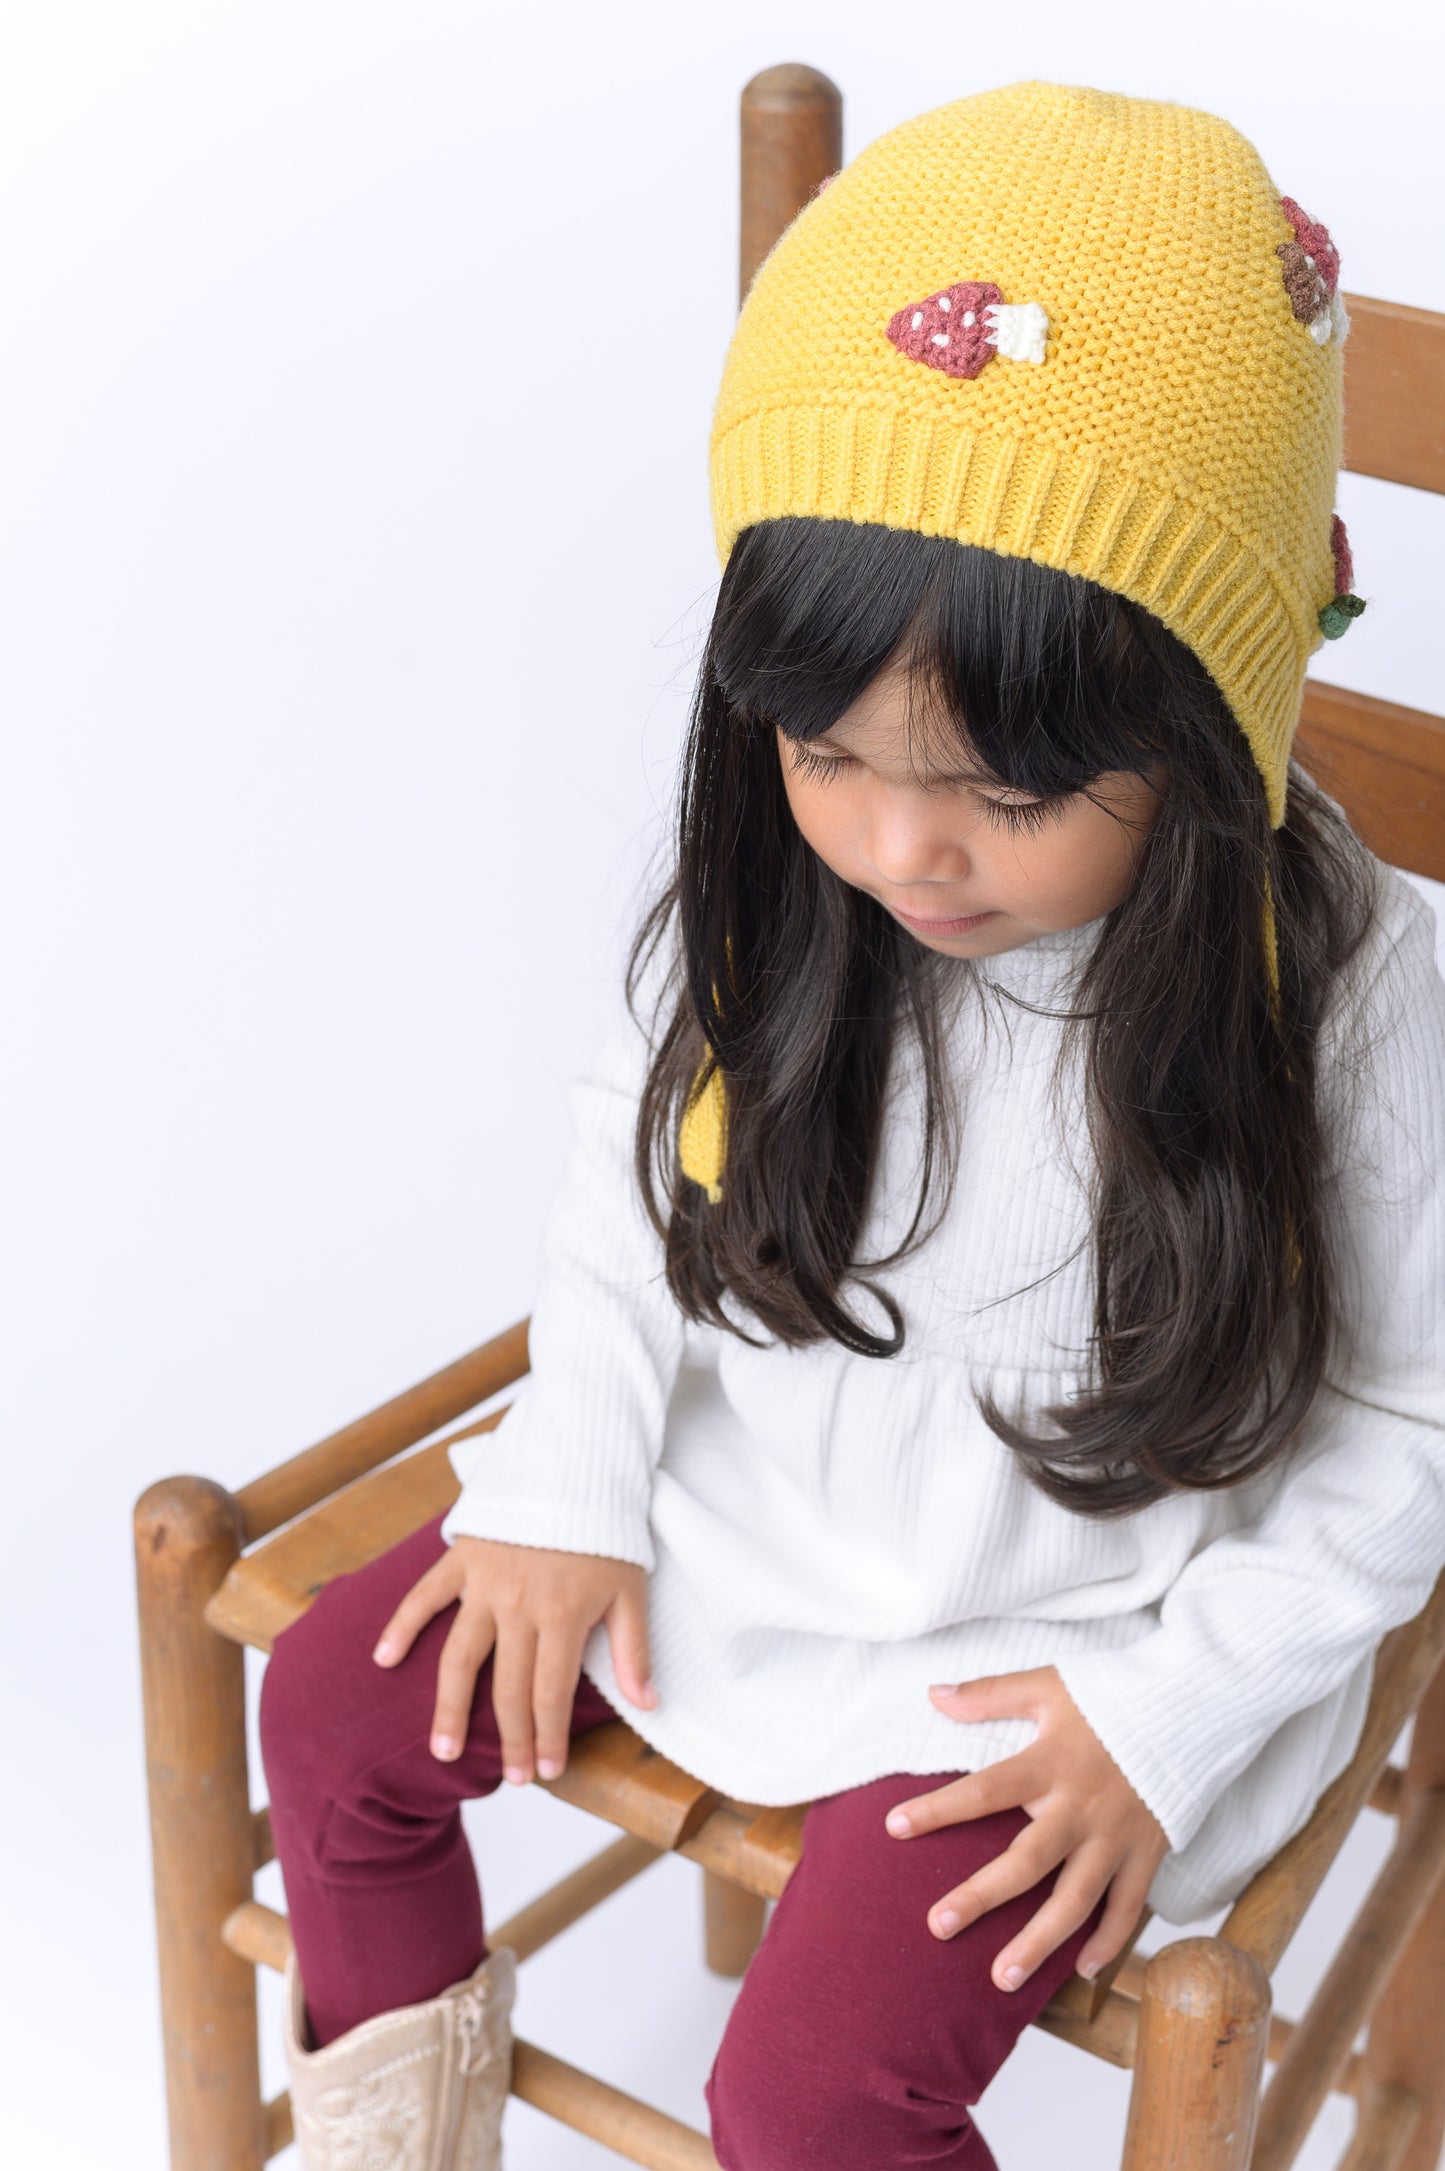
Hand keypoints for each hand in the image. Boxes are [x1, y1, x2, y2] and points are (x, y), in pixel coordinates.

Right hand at [371, 1534, 656, 1783]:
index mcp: (562, 1616)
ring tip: (444, 1751)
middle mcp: (518, 1607)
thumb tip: (649, 1704)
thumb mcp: (632, 1590)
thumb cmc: (607, 1531)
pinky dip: (401, 1626)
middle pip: (508, 1688)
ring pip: (460, 1658)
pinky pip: (424, 1596)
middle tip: (514, 1779)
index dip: (550, 1738)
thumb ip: (633, 1650)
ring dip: (449, 1708)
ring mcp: (484, 1584)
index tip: (548, 1773)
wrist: (575, 1466)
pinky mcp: (461, 1559)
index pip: (551, 1693)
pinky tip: (384, 1660)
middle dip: (512, 1739)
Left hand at [884, 1665, 1165, 1992]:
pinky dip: (1107, 1943)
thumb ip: (989, 1694)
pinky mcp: (1148, 1855)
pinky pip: (1129, 1910)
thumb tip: (932, 1693)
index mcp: (1051, 1763)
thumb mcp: (1047, 1685)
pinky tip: (1079, 1970)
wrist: (1188, 1711)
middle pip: (1026, 1861)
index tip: (893, 1827)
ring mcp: (1116, 1838)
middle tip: (938, 1926)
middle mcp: (1080, 1808)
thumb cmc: (1110, 1697)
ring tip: (1001, 1978)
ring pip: (1075, 1901)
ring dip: (1039, 1941)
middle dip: (981, 1897)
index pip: (985, 1790)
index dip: (939, 1808)